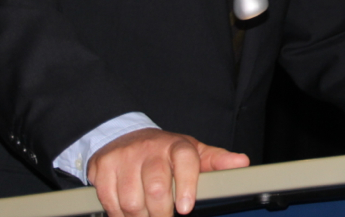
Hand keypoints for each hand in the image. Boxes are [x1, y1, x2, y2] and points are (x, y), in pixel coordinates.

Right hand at [87, 127, 248, 216]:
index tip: (185, 208)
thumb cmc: (163, 151)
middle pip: (157, 188)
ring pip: (132, 201)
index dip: (186, 185)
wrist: (123, 135)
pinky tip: (126, 211)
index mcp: (176, 145)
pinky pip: (109, 201)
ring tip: (146, 215)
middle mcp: (150, 148)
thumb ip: (216, 160)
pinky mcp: (102, 167)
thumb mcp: (192, 152)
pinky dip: (118, 214)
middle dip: (161, 213)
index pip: (185, 160)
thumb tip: (242, 162)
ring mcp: (124, 156)